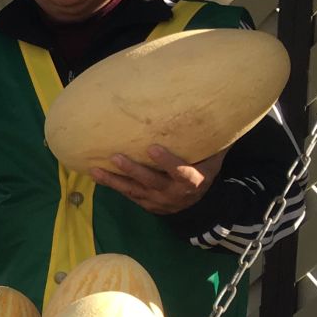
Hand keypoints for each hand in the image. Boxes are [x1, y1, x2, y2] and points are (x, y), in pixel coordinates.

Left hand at [91, 145, 225, 214]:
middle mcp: (173, 193)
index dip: (167, 162)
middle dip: (133, 170)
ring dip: (113, 181)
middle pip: (151, 182)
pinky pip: (127, 194)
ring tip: (95, 170)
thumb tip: (221, 112)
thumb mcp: (213, 159)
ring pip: (133, 191)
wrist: (198, 204)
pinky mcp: (145, 204)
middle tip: (115, 156)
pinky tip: (96, 175)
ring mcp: (157, 201)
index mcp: (193, 181)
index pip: (180, 172)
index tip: (152, 148)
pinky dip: (111, 185)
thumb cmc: (204, 171)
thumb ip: (214, 141)